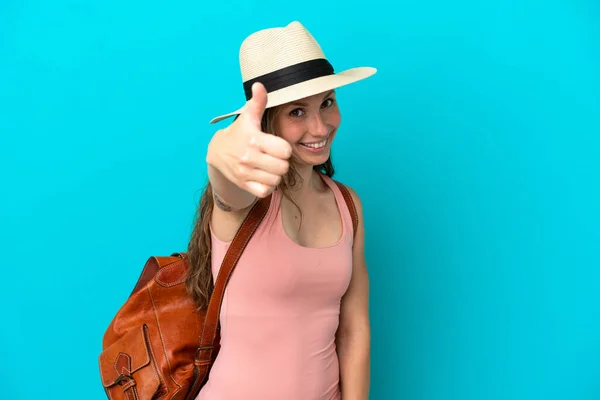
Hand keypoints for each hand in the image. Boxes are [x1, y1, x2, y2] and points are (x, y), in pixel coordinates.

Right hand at [207, 82, 291, 197]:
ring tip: (269, 167)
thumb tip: (259, 85)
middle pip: (283, 167)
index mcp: (254, 140)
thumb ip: (257, 103)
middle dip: (282, 163)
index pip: (285, 150)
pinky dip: (267, 186)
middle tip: (274, 158)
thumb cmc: (239, 133)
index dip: (284, 148)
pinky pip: (265, 191)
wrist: (217, 152)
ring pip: (276, 180)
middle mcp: (249, 157)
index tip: (277, 146)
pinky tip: (264, 177)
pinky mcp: (243, 184)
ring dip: (275, 175)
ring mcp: (245, 173)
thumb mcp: (248, 117)